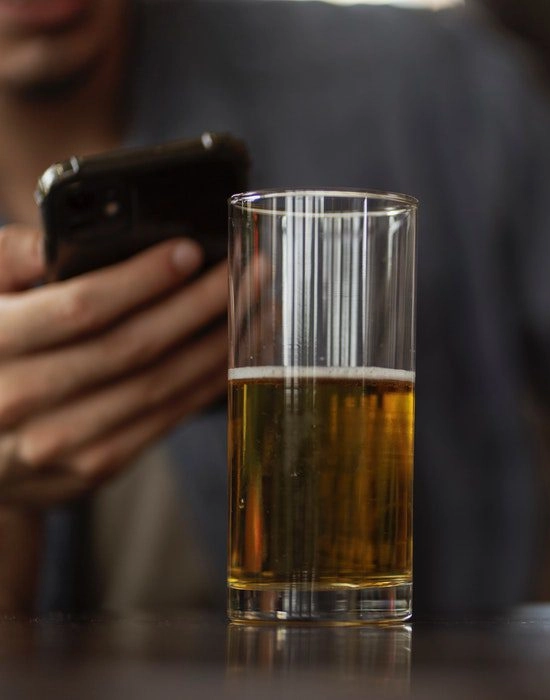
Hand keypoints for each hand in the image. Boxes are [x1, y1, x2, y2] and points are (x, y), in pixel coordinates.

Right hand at [0, 224, 227, 507]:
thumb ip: (14, 255)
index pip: (80, 309)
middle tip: (251, 269)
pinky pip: (165, 420)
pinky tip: (240, 351)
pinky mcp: (92, 468)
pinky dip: (209, 383)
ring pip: (158, 388)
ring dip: (219, 344)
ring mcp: (57, 444)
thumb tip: (74, 228)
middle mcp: (19, 400)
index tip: (191, 249)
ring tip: (262, 305)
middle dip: (200, 305)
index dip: (142, 280)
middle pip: (133, 349)